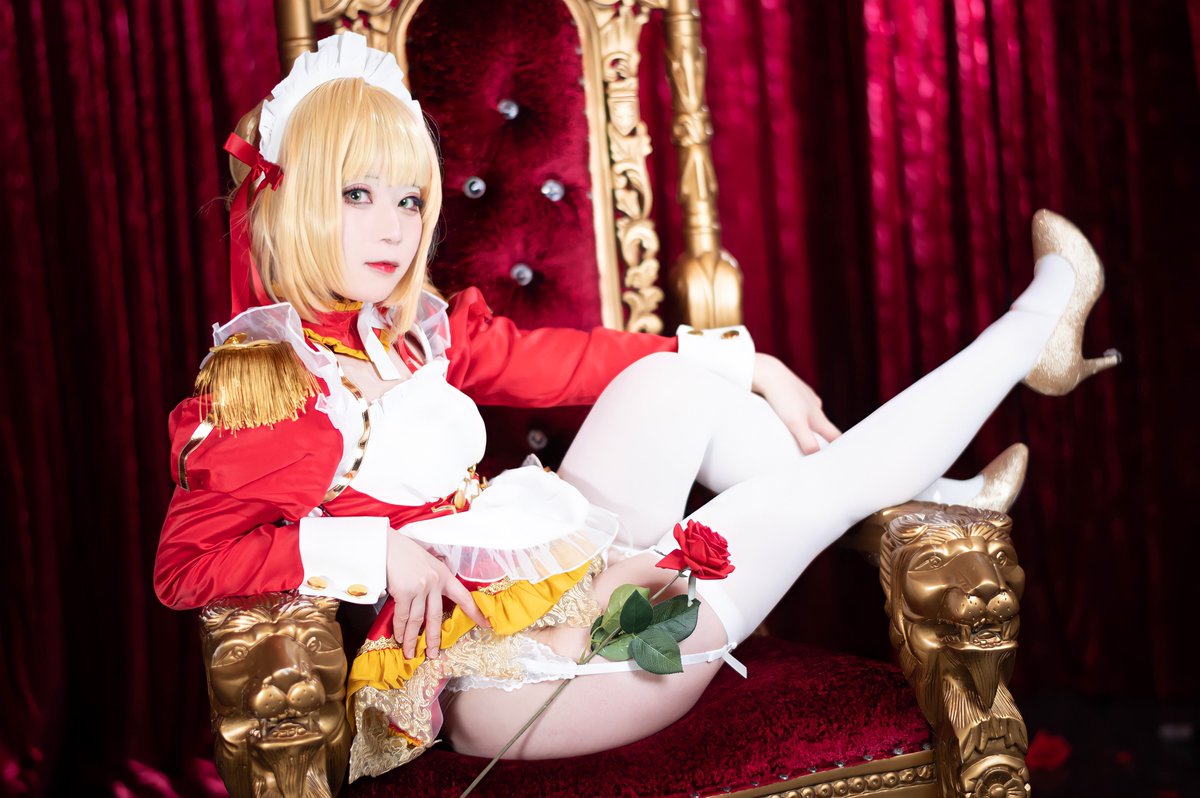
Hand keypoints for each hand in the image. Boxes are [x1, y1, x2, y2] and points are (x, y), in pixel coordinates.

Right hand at [385, 532, 490, 658]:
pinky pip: (402, 616)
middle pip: (436, 616)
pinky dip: (400, 629)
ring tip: (411, 652)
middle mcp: (434, 583)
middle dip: (434, 638)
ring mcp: (420, 588)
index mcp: (444, 575)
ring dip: (412, 638)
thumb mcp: (427, 563)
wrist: (386, 545)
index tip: (485, 624)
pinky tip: (399, 638)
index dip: (475, 612)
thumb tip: (431, 600)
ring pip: (417, 620)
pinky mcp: (404, 591)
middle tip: (434, 654)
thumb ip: (433, 580)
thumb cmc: (404, 553)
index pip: (464, 596)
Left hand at [752, 353, 841, 454]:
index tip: (844, 456)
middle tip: (820, 450)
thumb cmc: (783, 398)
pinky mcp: (792, 391)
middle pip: (823, 427)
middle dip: (823, 438)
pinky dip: (796, 414)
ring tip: (800, 436)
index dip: (840, 446)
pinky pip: (798, 406)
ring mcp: (805, 398)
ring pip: (811, 416)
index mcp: (819, 417)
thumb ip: (808, 441)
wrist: (768, 373)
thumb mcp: (796, 423)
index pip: (835, 436)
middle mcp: (815, 407)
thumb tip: (817, 456)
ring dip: (809, 426)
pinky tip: (787, 416)